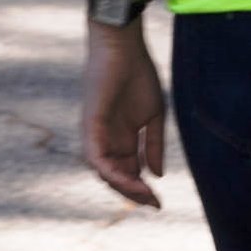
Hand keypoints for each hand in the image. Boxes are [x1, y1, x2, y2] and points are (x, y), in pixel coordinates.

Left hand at [81, 24, 167, 206]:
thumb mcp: (153, 116)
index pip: (129, 172)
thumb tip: (157, 175)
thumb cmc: (138, 74)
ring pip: (104, 172)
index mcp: (122, 137)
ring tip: (143, 194)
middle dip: (133, 193)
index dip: (142, 190)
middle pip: (116, 177)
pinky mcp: (90, 127)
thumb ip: (154, 146)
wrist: (123, 47)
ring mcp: (96, 134)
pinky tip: (130, 180)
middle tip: (152, 203)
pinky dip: (112, 172)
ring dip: (123, 187)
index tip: (160, 203)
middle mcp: (106, 140)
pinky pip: (97, 158)